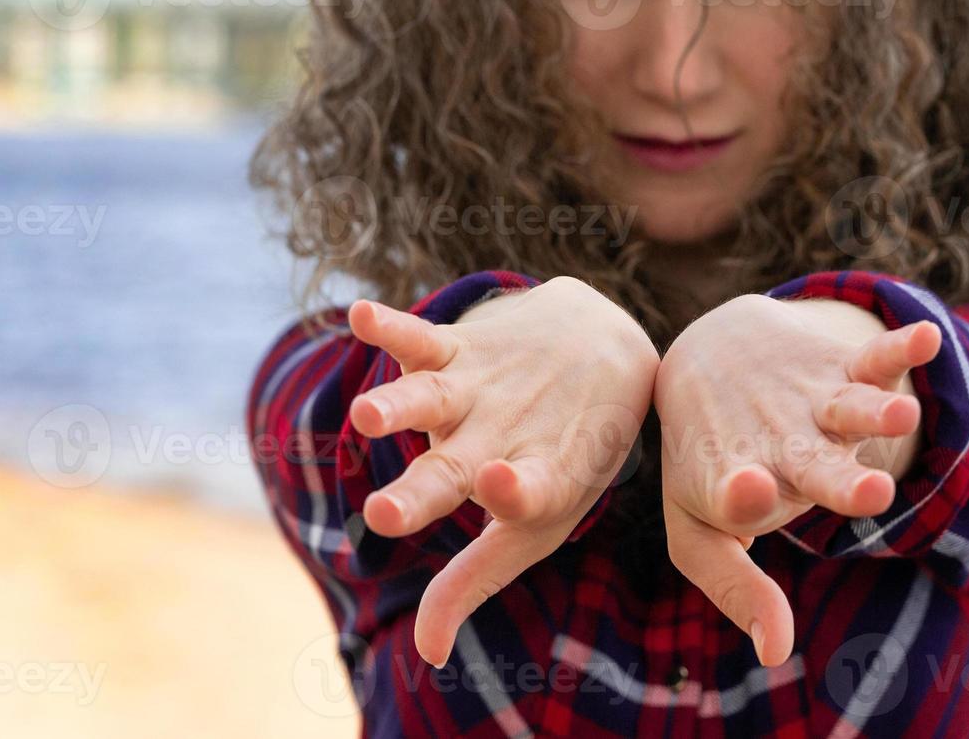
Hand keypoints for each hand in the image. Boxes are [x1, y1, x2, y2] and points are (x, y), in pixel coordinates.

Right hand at [347, 276, 658, 666]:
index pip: (529, 496)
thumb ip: (472, 581)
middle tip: (385, 514)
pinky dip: (392, 328)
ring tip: (366, 414)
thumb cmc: (560, 462)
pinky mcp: (459, 349)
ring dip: (398, 407)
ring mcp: (479, 390)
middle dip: (423, 491)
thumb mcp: (531, 526)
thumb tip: (428, 654)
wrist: (607, 351)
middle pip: (456, 468)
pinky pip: (422, 338)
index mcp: (535, 481)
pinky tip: (361, 314)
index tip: (497, 489)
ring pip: (432, 399)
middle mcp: (504, 436)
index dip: (515, 494)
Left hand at [653, 293, 941, 666]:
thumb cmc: (710, 468)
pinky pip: (872, 359)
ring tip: (903, 413)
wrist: (705, 359)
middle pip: (809, 464)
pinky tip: (925, 336)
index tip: (747, 490)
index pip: (732, 494)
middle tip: (871, 494)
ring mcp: (809, 404)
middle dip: (840, 480)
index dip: (741, 495)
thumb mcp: (701, 532)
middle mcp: (775, 442)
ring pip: (847, 410)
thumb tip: (775, 654)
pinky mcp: (839, 371)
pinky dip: (898, 348)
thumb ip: (737, 589)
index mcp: (733, 481)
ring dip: (876, 412)